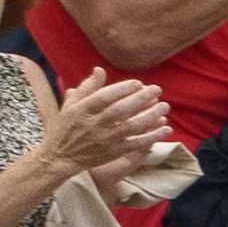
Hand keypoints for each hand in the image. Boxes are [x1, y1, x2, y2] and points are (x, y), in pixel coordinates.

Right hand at [48, 72, 179, 179]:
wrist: (61, 157)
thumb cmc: (67, 126)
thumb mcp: (71, 105)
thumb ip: (87, 87)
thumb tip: (100, 69)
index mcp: (82, 111)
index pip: (104, 97)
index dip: (122, 89)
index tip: (138, 83)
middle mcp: (93, 125)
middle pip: (120, 111)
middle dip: (141, 99)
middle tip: (157, 89)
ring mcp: (104, 140)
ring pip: (131, 127)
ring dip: (150, 116)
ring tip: (165, 106)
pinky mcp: (113, 152)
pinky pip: (136, 144)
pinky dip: (152, 136)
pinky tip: (166, 128)